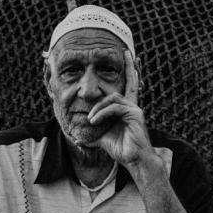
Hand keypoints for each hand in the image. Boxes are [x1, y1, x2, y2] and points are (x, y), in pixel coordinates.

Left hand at [86, 50, 151, 165]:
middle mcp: (133, 106)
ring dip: (98, 107)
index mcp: (126, 109)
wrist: (133, 160)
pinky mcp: (135, 114)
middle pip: (130, 83)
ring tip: (90, 120)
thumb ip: (91, 135)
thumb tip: (77, 139)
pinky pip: (115, 108)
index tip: (129, 56)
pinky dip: (102, 113)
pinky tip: (94, 121)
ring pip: (113, 98)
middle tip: (126, 53)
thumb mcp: (101, 139)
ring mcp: (135, 109)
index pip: (129, 87)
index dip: (130, 72)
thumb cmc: (120, 150)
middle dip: (129, 67)